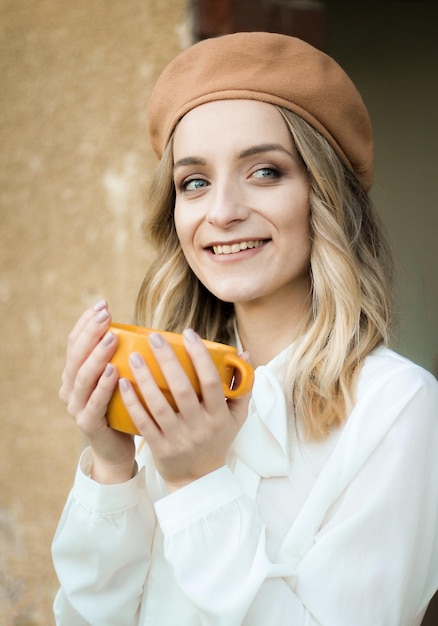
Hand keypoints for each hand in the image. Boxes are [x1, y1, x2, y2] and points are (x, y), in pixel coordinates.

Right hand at [59, 300, 135, 482]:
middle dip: (90, 332)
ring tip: (111, 337)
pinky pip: (94, 403)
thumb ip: (123, 358)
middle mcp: (70, 389)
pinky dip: (103, 386)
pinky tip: (114, 372)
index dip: (86, 322)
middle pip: (76, 355)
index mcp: (74, 374)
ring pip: (82, 377)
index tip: (102, 303)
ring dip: (97, 355)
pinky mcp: (88, 424)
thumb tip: (148, 330)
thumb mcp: (120, 379)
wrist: (117, 448)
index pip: (74, 342)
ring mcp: (76, 407)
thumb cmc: (123, 408)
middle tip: (106, 314)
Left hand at [119, 329, 249, 490]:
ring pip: (159, 404)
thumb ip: (241, 387)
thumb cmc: (217, 441)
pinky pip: (143, 422)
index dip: (200, 356)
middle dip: (167, 360)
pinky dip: (132, 402)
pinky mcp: (159, 448)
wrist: (199, 481)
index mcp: (219, 415)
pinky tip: (123, 383)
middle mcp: (199, 426)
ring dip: (145, 378)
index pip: (211, 380)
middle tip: (154, 337)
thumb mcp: (236, 417)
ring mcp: (178, 438)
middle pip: (182, 389)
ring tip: (134, 356)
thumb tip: (243, 354)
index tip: (188, 333)